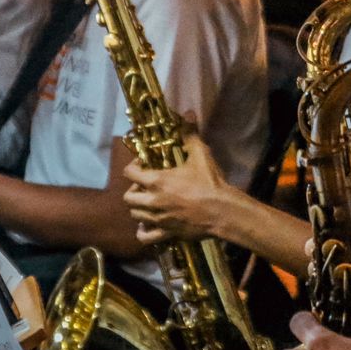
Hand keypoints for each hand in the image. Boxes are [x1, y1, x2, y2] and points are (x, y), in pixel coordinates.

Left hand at [123, 130, 234, 244]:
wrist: (222, 211)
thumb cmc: (210, 182)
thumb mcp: (200, 155)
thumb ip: (190, 135)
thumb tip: (188, 113)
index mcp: (157, 181)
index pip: (130, 172)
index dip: (134, 167)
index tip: (143, 164)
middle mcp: (153, 200)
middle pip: (128, 197)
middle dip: (133, 190)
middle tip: (144, 186)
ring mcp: (158, 218)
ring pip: (134, 214)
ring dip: (138, 208)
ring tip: (147, 203)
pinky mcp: (166, 233)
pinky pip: (145, 236)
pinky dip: (143, 231)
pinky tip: (149, 224)